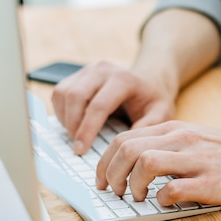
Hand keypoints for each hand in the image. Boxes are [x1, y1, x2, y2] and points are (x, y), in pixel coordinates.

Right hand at [51, 61, 174, 154]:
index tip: (80, 150)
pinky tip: (74, 125)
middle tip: (77, 147)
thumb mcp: (161, 114)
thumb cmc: (153, 100)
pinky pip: (59, 92)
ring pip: (62, 92)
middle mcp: (103, 70)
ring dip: (65, 118)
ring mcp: (88, 70)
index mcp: (123, 79)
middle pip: (75, 96)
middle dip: (72, 125)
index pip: (98, 105)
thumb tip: (126, 145)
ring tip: (76, 136)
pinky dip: (61, 111)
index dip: (86, 130)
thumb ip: (148, 127)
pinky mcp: (78, 75)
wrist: (149, 81)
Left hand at [96, 121, 220, 205]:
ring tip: (139, 197)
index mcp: (174, 129)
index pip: (123, 139)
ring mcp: (196, 160)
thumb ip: (164, 145)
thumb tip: (130, 164)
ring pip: (146, 163)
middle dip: (111, 174)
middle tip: (115, 191)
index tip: (103, 180)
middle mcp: (181, 140)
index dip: (104, 162)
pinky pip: (174, 189)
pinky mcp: (210, 182)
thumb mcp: (192, 137)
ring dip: (133, 184)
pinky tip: (167, 201)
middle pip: (127, 149)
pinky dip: (162, 198)